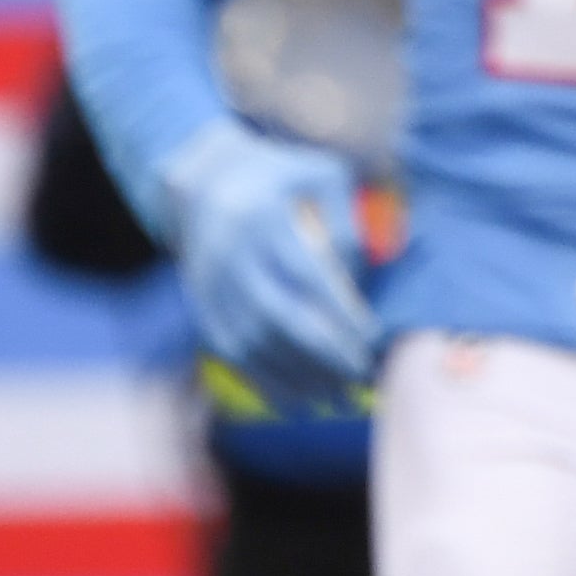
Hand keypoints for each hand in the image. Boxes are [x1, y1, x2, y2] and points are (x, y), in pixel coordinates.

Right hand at [154, 119, 381, 411]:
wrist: (204, 180)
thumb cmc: (281, 175)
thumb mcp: (322, 175)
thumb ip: (346, 221)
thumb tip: (361, 280)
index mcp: (263, 219)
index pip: (305, 275)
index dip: (339, 311)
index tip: (372, 338)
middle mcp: (231, 258)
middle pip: (277, 317)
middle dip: (321, 353)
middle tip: (360, 375)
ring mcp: (212, 288)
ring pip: (253, 343)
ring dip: (295, 376)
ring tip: (338, 397)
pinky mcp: (202, 309)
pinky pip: (232, 355)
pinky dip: (264, 382)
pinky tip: (298, 401)